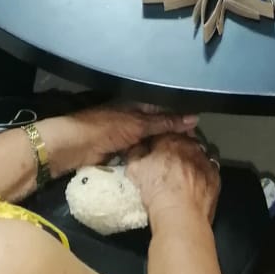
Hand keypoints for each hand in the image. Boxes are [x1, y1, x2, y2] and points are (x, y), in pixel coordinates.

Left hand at [44, 104, 198, 176]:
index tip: (200, 132)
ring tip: (187, 160)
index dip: (181, 120)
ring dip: (163, 151)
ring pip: (151, 144)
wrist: (74, 147)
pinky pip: (141, 157)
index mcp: (138, 106)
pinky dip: (151, 161)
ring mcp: (128, 139)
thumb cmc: (105, 128)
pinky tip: (166, 167)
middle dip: (174, 138)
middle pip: (159, 129)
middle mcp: (135, 120)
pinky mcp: (122, 155)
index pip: (165, 111)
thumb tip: (193, 118)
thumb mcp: (137, 124)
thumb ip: (164, 123)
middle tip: (197, 150)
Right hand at [126, 133, 219, 227]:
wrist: (181, 216)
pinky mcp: (215, 175)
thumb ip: (134, 154)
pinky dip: (203, 171)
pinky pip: (210, 166)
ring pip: (199, 151)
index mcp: (169, 140)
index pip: (162, 133)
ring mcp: (204, 159)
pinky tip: (197, 181)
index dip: (157, 142)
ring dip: (192, 157)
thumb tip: (135, 149)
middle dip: (177, 147)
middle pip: (183, 140)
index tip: (154, 150)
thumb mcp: (135, 170)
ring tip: (184, 171)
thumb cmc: (158, 192)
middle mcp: (189, 145)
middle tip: (169, 161)